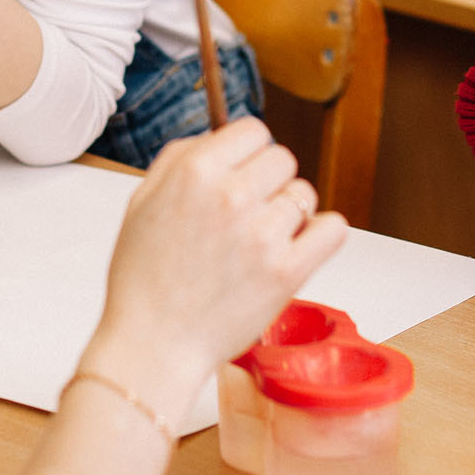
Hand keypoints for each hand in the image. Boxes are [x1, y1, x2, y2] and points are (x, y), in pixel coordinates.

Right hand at [83, 119, 346, 413]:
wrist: (153, 344)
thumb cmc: (143, 278)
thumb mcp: (142, 200)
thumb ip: (181, 157)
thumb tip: (220, 134)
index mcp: (195, 172)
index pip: (253, 130)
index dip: (248, 152)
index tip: (242, 172)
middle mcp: (231, 196)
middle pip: (283, 159)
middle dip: (269, 181)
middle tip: (249, 212)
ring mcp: (262, 235)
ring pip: (304, 194)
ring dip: (289, 212)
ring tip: (261, 240)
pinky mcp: (287, 272)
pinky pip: (332, 229)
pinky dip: (321, 234)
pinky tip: (299, 246)